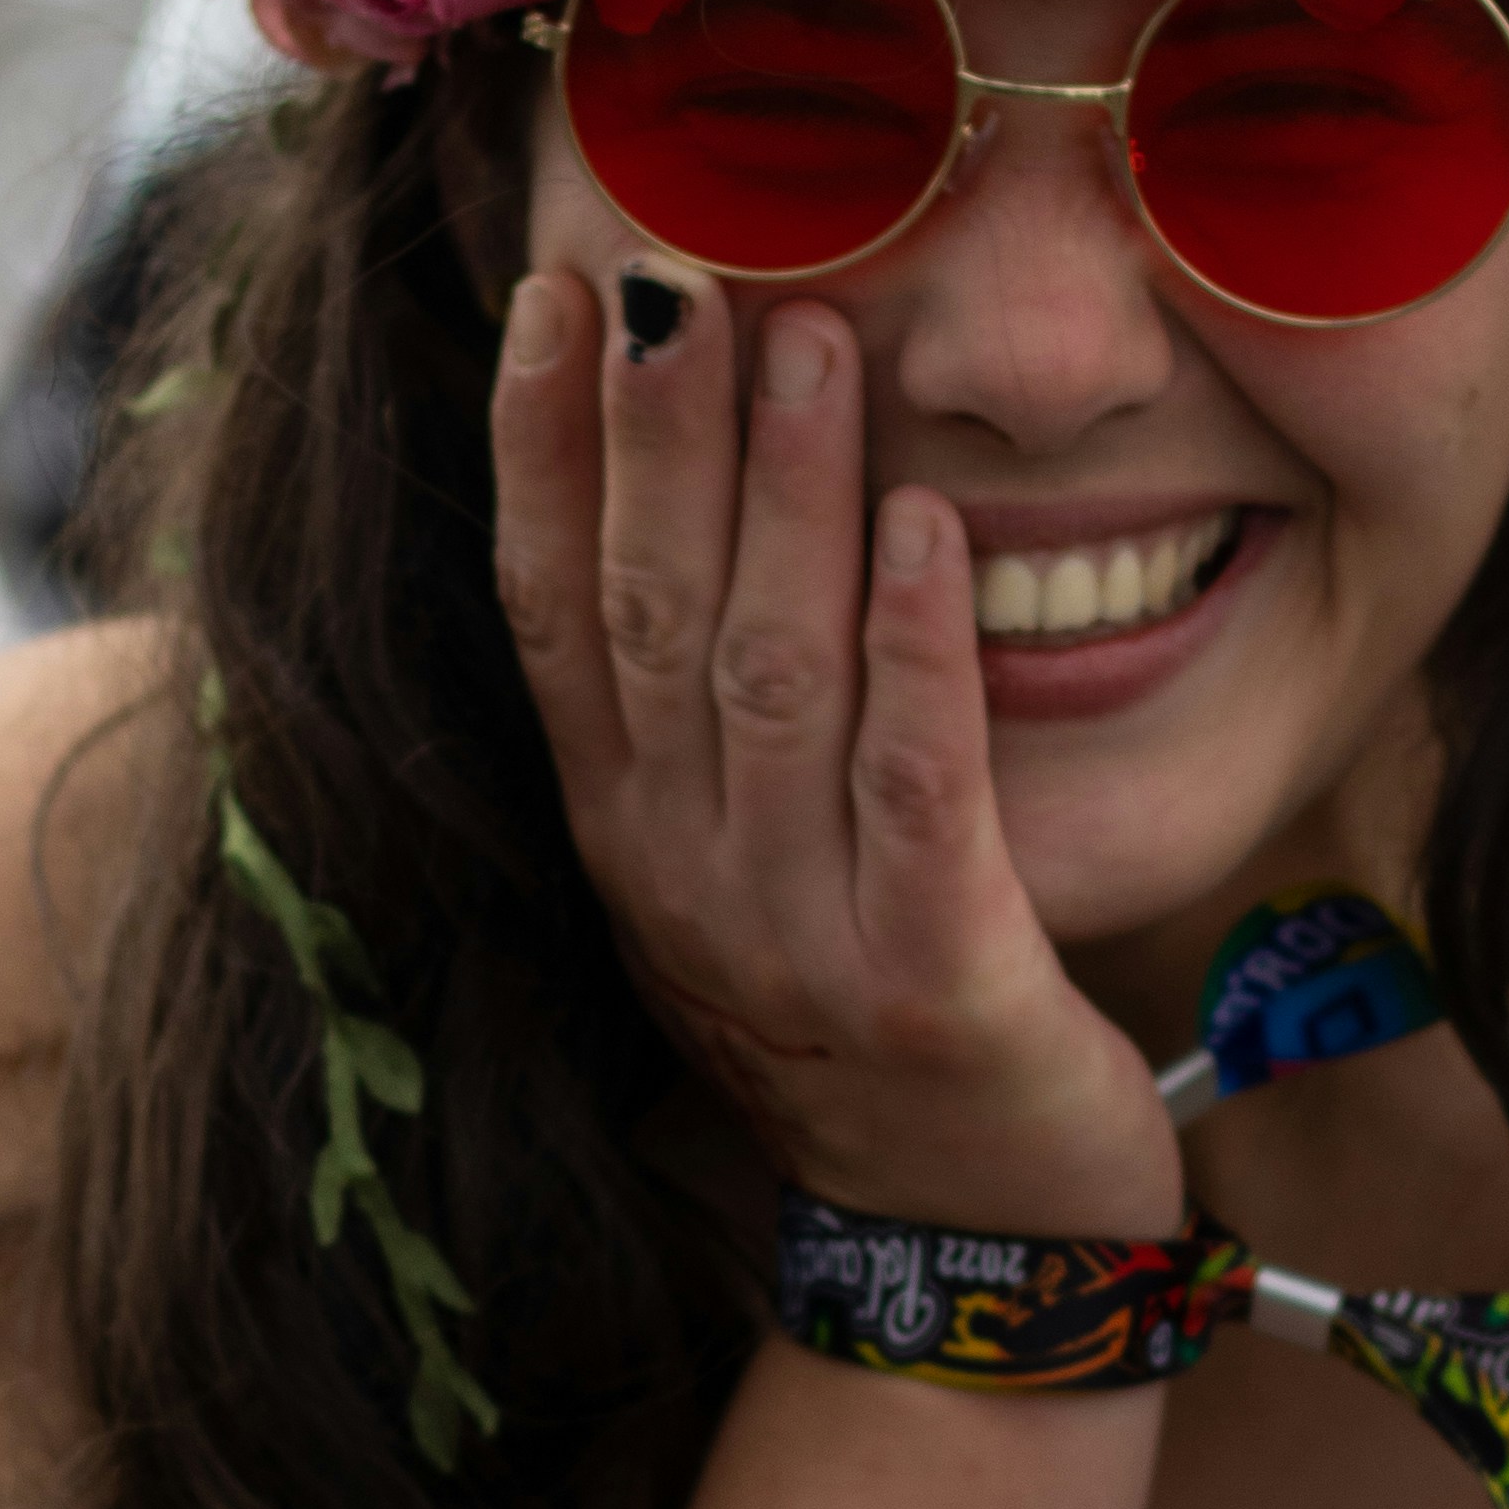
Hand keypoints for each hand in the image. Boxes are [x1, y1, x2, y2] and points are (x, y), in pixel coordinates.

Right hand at [490, 260, 1182, 1236]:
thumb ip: (701, 718)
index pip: (551, 613)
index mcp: (629, 837)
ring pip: (772, 680)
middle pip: (651, 617)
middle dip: (660, 430)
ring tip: (814, 339)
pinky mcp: (938, 984)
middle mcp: (685, 878)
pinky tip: (929, 529)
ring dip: (788, 498)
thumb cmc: (868, 1024)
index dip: (540, 450)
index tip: (554, 289)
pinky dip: (917, 653)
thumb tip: (670, 501)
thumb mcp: (741, 871)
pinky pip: (919, 794)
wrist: (968, 1249)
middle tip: (681, 259)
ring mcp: (801, 936)